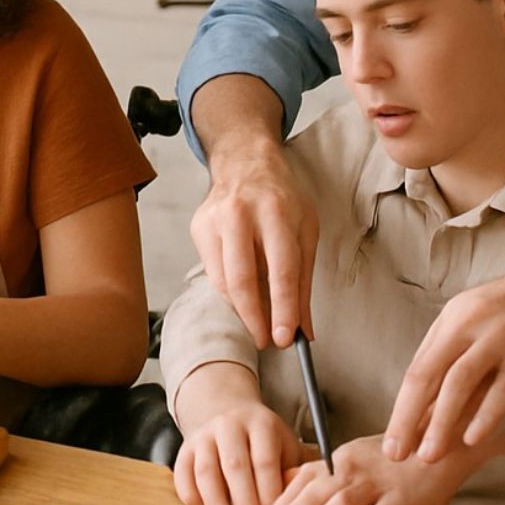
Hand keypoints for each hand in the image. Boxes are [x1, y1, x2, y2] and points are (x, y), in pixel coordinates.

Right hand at [171, 363, 300, 504]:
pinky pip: (183, 476)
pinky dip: (194, 498)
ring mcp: (203, 435)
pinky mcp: (184, 448)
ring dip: (217, 503)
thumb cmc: (265, 441)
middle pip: (235, 465)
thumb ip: (297, 472)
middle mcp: (229, 425)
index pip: (265, 459)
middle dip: (245, 500)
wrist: (229, 414)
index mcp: (260, 423)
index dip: (269, 492)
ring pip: (206, 471)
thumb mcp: (286, 445)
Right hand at [190, 138, 319, 348]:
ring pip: (224, 281)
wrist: (245, 163)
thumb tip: (303, 331)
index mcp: (277, 213)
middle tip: (266, 341)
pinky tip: (243, 294)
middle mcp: (242, 214)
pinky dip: (230, 292)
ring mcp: (215, 219)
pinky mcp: (198, 227)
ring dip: (243, 309)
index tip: (284, 338)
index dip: (283, 309)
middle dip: (255, 318)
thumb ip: (304, 282)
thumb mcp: (306, 232)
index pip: (282, 271)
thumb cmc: (282, 200)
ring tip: (259, 321)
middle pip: (243, 279)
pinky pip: (213, 273)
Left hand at [259, 434, 488, 504]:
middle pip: (314, 493)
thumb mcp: (353, 456)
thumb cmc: (393, 457)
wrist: (441, 449)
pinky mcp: (398, 504)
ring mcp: (377, 486)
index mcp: (340, 457)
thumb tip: (286, 482)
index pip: (302, 479)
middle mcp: (354, 468)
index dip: (281, 502)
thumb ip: (323, 471)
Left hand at [382, 255, 504, 462]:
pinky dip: (484, 417)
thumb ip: (457, 350)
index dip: (402, 406)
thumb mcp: (478, 316)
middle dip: (406, 418)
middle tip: (396, 453)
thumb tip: (433, 396)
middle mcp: (467, 327)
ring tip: (428, 456)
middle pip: (426, 376)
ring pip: (458, 385)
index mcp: (451, 319)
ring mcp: (497, 341)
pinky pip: (501, 391)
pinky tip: (471, 441)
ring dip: (440, 424)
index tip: (393, 438)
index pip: (417, 368)